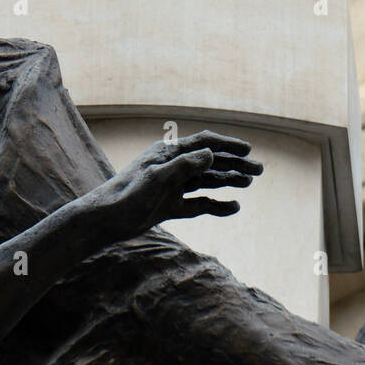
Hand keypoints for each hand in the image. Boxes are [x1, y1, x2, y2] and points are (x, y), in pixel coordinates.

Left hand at [88, 131, 262, 241]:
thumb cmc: (126, 196)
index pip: (203, 143)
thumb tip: (211, 153)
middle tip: (260, 170)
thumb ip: (183, 166)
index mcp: (168, 153)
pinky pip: (199, 204)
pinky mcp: (169, 206)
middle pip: (210, 161)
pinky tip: (234, 207)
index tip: (249, 149)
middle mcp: (172, 167)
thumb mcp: (156, 179)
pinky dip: (216, 205)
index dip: (227, 144)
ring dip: (229, 180)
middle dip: (235, 163)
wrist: (104, 221)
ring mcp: (172, 187)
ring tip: (250, 182)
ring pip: (207, 181)